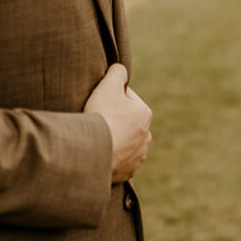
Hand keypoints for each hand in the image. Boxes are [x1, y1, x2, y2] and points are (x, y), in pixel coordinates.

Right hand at [84, 63, 151, 183]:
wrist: (94, 153)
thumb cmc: (102, 117)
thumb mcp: (108, 86)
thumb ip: (117, 72)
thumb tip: (120, 68)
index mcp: (144, 113)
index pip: (126, 98)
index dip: (109, 97)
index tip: (98, 102)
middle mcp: (146, 136)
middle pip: (125, 121)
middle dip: (112, 119)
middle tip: (95, 119)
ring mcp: (137, 156)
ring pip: (123, 142)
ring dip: (112, 139)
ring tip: (96, 138)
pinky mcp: (127, 171)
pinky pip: (118, 161)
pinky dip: (109, 157)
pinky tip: (98, 153)